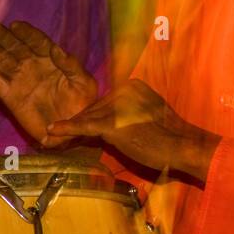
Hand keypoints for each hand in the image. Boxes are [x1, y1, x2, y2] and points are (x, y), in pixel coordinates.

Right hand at [0, 21, 99, 143]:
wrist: (72, 129)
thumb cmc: (82, 103)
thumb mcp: (84, 83)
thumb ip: (72, 66)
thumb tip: (56, 49)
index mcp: (51, 59)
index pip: (37, 41)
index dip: (26, 33)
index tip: (16, 26)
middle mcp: (33, 66)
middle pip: (15, 47)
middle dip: (3, 37)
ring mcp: (20, 80)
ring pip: (2, 61)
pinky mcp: (11, 96)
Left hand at [46, 79, 219, 180]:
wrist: (181, 147)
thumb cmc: (171, 137)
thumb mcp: (149, 117)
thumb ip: (130, 115)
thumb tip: (113, 125)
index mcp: (134, 86)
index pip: (107, 101)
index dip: (94, 116)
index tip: (80, 126)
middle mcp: (124, 90)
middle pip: (96, 108)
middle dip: (82, 122)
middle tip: (61, 132)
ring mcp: (117, 106)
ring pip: (90, 117)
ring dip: (72, 128)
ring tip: (53, 134)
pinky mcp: (112, 123)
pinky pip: (85, 126)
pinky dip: (67, 129)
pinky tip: (52, 131)